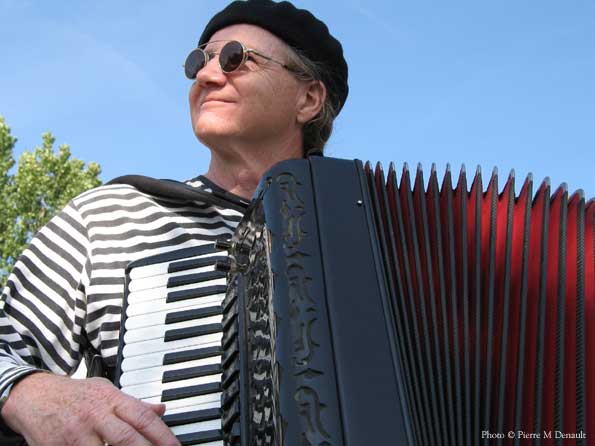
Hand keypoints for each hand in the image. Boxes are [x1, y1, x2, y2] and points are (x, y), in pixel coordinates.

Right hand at [1, 372, 180, 445]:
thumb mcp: (106, 391)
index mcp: (111, 400)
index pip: (143, 418)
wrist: (34, 396)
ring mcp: (76, 435)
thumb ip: (134, 403)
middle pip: (127, 439)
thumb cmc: (75, 394)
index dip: (162, 435)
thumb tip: (161, 410)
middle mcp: (95, 416)